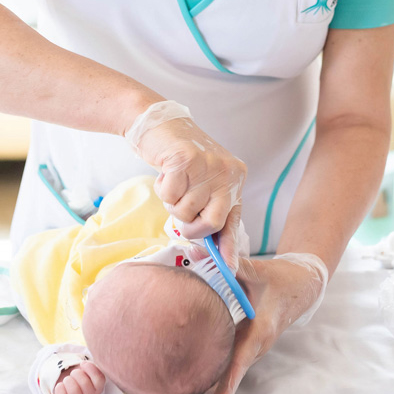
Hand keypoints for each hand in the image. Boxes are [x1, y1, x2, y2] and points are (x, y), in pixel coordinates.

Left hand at [54, 362, 105, 393]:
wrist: (73, 390)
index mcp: (98, 388)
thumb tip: (83, 365)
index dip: (90, 368)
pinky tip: (61, 385)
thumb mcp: (88, 372)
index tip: (83, 363)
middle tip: (74, 373)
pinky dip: (59, 387)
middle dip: (76, 373)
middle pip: (84, 383)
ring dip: (68, 380)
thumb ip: (89, 367)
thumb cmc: (82, 378)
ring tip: (67, 379)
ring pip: (73, 390)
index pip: (99, 378)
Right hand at [126, 101, 246, 269]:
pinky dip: (161, 189)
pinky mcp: (186, 159)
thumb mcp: (201, 183)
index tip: (229, 268)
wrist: (158, 125)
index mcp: (235, 179)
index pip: (233, 219)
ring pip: (186, 210)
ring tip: (172, 182)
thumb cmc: (177, 160)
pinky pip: (169, 195)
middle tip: (180, 211)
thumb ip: (207, 207)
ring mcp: (208, 165)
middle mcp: (228, 172)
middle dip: (190, 226)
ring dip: (171, 202)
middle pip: (211, 222)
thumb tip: (207, 246)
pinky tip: (165, 173)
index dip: (229, 246)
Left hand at [207, 254, 327, 393]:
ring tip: (187, 393)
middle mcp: (258, 344)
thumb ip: (231, 265)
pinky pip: (233, 359)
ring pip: (232, 366)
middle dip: (214, 390)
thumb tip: (200, 252)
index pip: (239, 364)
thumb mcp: (257, 270)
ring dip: (215, 380)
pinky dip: (219, 366)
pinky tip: (198, 370)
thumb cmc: (279, 278)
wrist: (303, 284)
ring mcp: (255, 346)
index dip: (226, 387)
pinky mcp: (251, 343)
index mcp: (259, 331)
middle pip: (232, 372)